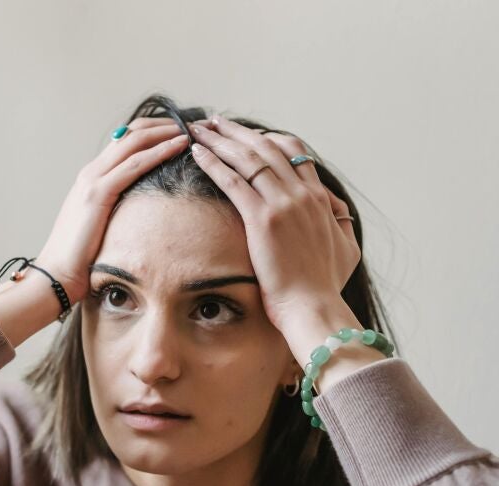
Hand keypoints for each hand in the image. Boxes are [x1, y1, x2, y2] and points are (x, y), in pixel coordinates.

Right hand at [34, 118, 192, 302]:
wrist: (56, 272)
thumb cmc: (79, 256)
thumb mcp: (100, 224)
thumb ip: (116, 209)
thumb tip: (141, 211)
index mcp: (92, 177)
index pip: (126, 141)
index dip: (154, 131)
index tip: (180, 131)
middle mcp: (91, 172)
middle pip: (132, 133)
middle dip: (165, 124)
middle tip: (193, 124)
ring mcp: (93, 179)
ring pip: (134, 141)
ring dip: (166, 132)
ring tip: (192, 129)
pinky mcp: (98, 193)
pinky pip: (135, 164)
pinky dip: (160, 151)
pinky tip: (179, 146)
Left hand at [188, 117, 360, 333]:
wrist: (313, 306)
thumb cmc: (325, 285)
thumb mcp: (346, 247)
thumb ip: (340, 223)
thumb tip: (335, 212)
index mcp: (320, 198)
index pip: (294, 153)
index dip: (267, 139)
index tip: (246, 134)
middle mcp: (302, 194)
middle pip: (267, 148)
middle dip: (238, 132)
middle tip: (215, 121)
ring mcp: (282, 204)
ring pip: (248, 159)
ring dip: (220, 140)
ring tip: (199, 128)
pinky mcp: (262, 219)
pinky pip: (233, 181)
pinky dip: (213, 163)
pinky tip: (196, 153)